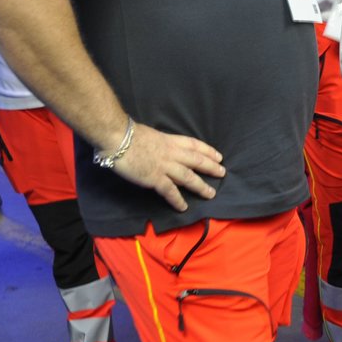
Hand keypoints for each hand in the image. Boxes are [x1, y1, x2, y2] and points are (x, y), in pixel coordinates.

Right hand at [109, 123, 225, 211]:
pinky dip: (177, 200)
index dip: (208, 150)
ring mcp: (164, 166)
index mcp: (169, 140)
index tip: (218, 156)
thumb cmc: (129, 134)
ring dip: (200, 186)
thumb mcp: (151, 134)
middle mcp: (171, 153)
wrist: (118, 138)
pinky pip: (170, 191)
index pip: (194, 144)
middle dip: (211, 166)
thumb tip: (161, 148)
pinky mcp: (154, 178)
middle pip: (196, 160)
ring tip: (211, 194)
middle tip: (222, 173)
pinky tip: (184, 207)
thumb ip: (159, 143)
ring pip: (188, 177)